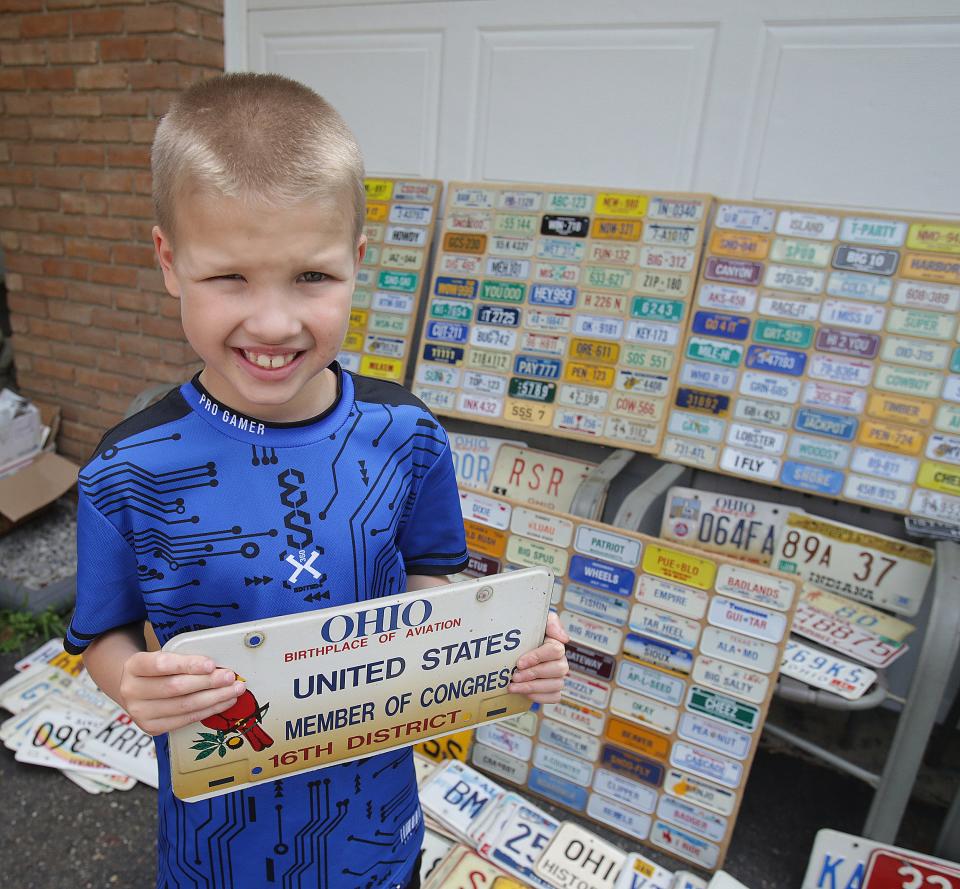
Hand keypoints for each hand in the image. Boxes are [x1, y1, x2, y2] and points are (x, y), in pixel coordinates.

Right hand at [118, 651, 245, 735]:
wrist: (135, 689)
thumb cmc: (157, 669)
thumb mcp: (163, 656)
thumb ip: (184, 659)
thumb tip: (218, 665)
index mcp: (134, 666)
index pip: (161, 664)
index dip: (187, 665)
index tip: (211, 664)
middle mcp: (132, 690)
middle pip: (175, 687)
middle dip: (207, 682)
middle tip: (230, 677)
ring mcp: (140, 712)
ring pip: (183, 706)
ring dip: (214, 698)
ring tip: (234, 690)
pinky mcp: (152, 727)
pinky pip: (185, 720)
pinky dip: (208, 711)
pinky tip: (223, 702)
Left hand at [507, 612, 569, 703]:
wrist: (515, 650)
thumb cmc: (526, 635)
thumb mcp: (536, 621)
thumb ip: (551, 622)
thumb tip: (564, 638)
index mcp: (556, 644)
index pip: (555, 650)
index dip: (537, 657)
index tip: (520, 663)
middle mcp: (561, 661)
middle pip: (557, 669)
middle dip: (533, 674)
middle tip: (515, 676)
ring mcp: (559, 677)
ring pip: (556, 685)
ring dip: (533, 688)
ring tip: (514, 687)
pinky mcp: (554, 690)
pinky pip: (555, 697)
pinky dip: (540, 697)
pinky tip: (525, 694)